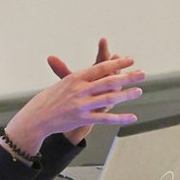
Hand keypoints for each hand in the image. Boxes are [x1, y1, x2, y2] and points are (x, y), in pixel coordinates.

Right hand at [5, 38, 144, 149]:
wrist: (37, 118)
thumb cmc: (50, 99)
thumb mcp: (63, 83)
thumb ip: (81, 77)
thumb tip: (96, 70)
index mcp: (76, 78)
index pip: (100, 68)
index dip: (117, 63)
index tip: (130, 60)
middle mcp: (80, 90)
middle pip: (109, 81)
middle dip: (128, 77)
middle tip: (143, 74)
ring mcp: (82, 105)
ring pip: (110, 98)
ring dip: (127, 94)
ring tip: (139, 91)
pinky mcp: (82, 119)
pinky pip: (106, 118)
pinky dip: (120, 118)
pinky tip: (132, 117)